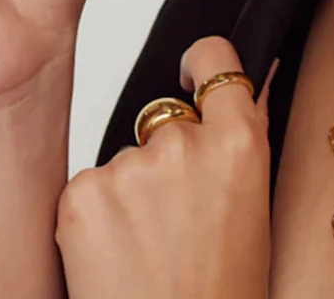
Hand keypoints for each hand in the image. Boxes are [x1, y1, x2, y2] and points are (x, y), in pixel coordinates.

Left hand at [56, 37, 277, 298]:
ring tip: (146, 248)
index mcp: (238, 140)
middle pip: (165, 119)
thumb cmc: (221, 289)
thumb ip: (241, 138)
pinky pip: (89, 186)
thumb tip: (246, 85)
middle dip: (165, 154)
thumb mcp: (252, 204)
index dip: (201, 63)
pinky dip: (95, 216)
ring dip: (129, 191)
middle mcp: (183, 143)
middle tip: (174, 217)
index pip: (215, 58)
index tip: (192, 73)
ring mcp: (128, 167)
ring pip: (124, 158)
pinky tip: (115, 255)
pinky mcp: (81, 194)